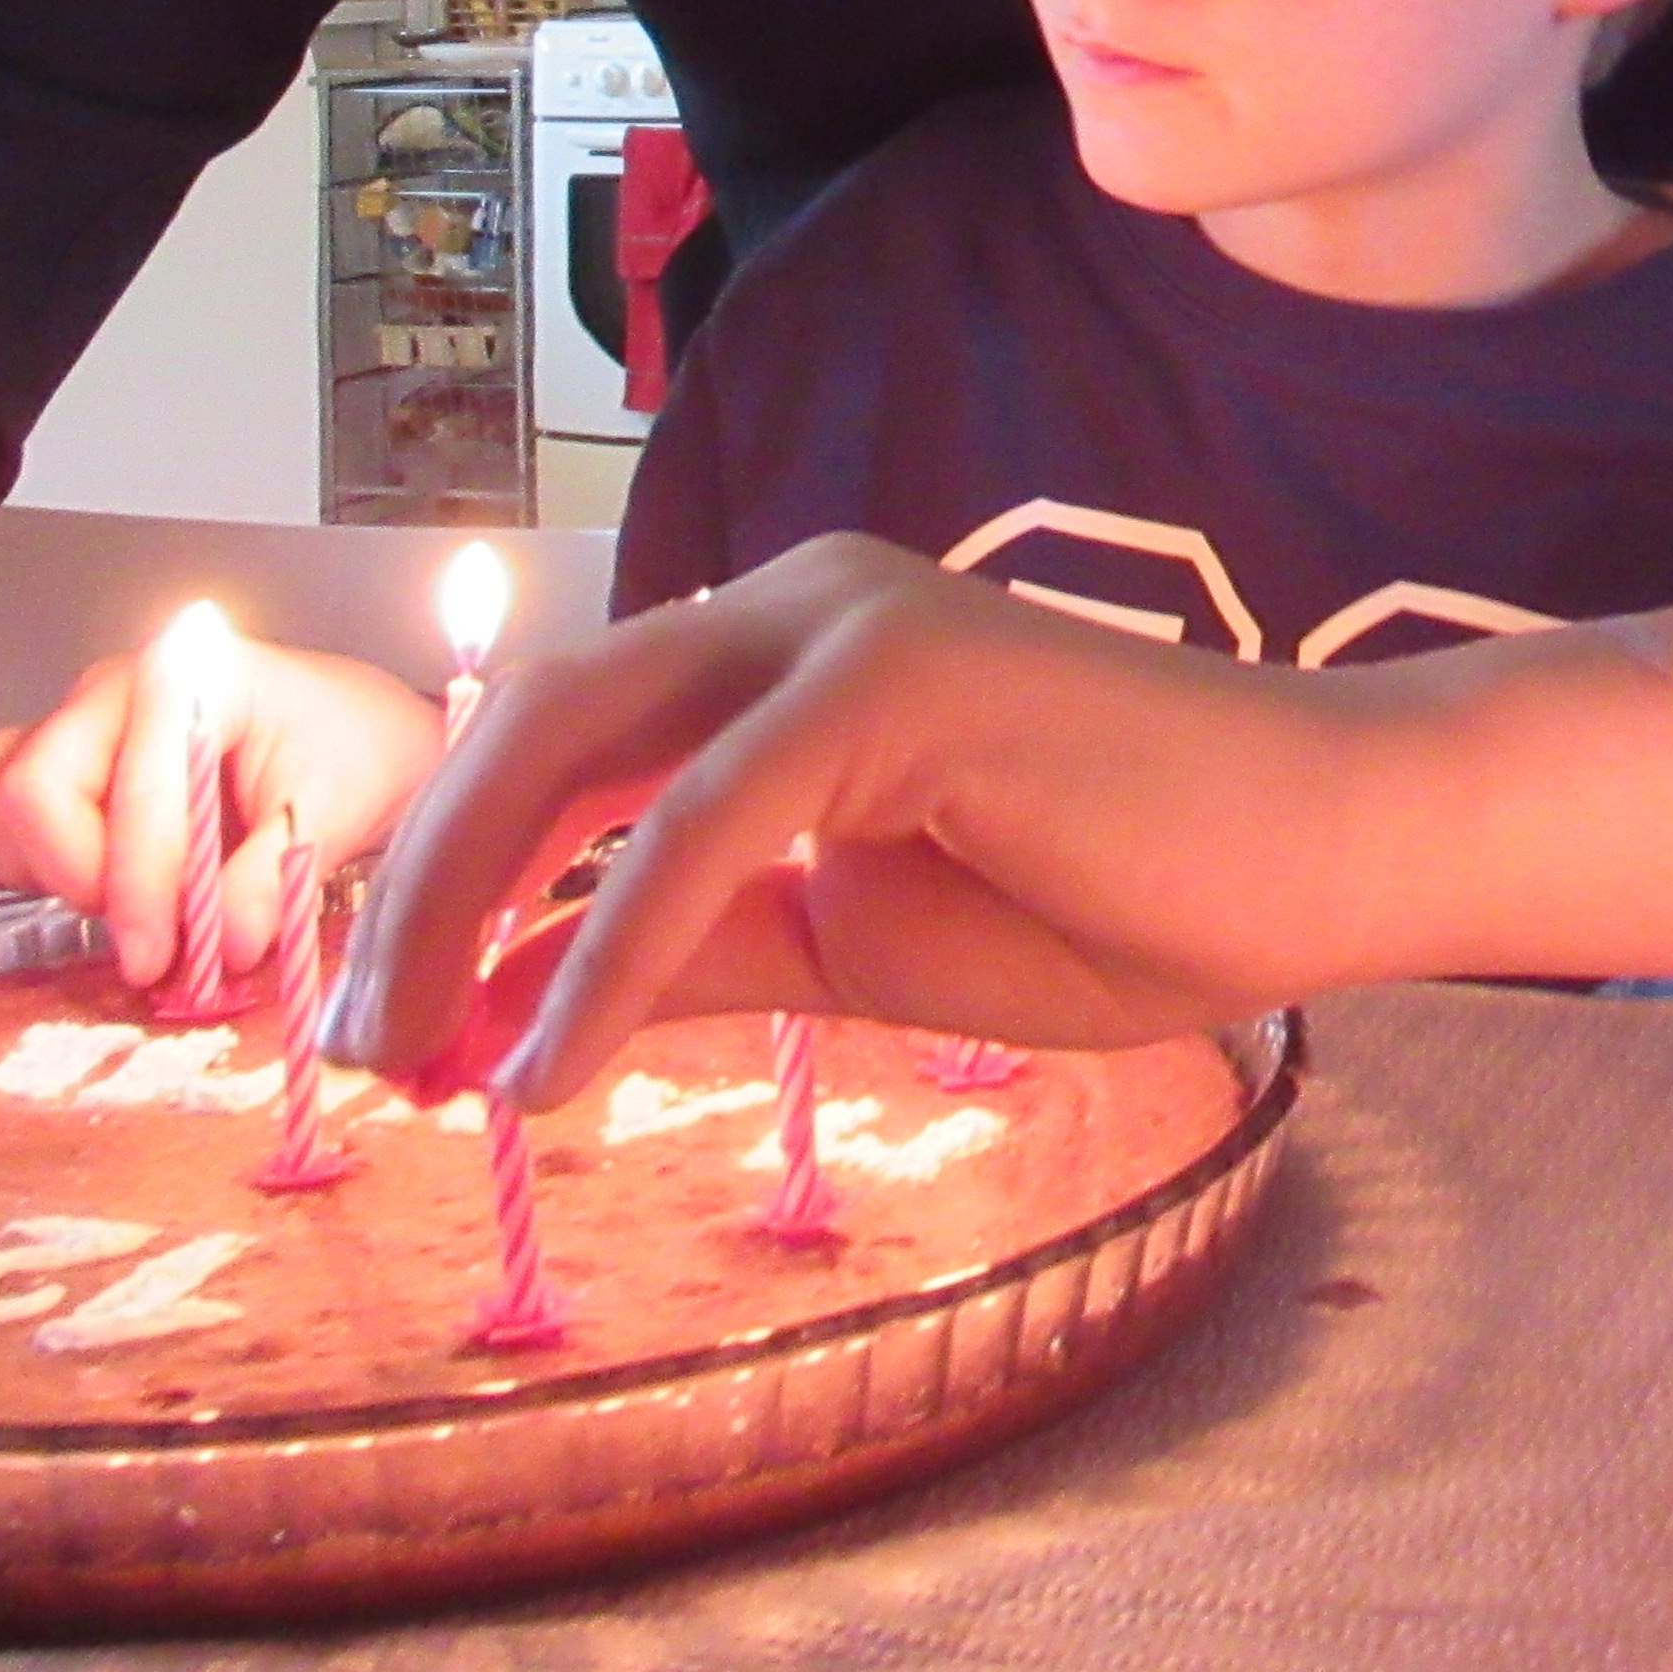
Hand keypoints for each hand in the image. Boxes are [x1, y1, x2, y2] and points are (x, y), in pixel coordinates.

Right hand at [0, 637, 447, 991]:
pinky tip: (83, 885)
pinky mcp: (45, 765)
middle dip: (81, 880)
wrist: (356, 738)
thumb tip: (225, 945)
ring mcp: (70, 725)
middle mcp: (111, 691)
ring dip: (39, 872)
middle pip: (28, 790)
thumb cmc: (350, 751)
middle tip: (147, 935)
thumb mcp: (337, 809)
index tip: (161, 959)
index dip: (140, 889)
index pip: (128, 790)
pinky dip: (9, 863)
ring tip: (123, 902)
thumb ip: (272, 879)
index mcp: (188, 674)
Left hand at [331, 533, 1380, 1104]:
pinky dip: (603, 950)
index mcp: (776, 657)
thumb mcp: (851, 946)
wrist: (1317, 856)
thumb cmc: (1114, 896)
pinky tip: (555, 1066)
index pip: (560, 751)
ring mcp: (842, 620)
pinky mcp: (896, 674)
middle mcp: (789, 605)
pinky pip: (705, 825)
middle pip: (531, 726)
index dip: (450, 883)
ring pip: (584, 747)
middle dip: (416, 890)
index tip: (392, 1033)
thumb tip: (505, 1014)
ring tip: (416, 1067)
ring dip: (468, 911)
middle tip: (355, 1054)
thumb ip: (690, 955)